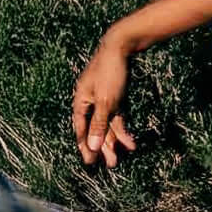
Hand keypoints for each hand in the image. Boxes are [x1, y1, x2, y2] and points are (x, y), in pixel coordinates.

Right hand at [72, 36, 137, 166]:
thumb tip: (93, 147)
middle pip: (95, 129)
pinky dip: (122, 129)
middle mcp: (89, 102)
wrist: (121, 46)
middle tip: (110, 165)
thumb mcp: (106, 101)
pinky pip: (116, 117)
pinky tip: (130, 142)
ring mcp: (102, 99)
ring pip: (107, 125)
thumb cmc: (110, 72)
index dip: (85, 146)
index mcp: (81, 101)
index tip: (90, 162)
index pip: (81, 129)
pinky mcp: (114, 97)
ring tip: (120, 158)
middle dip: (103, 147)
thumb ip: (99, 125)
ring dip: (114, 141)